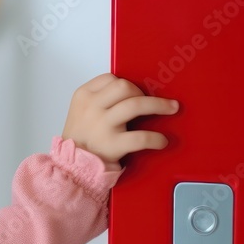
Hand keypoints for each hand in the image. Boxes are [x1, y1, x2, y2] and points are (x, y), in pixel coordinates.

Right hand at [61, 73, 178, 167]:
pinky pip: (140, 137)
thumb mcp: (81, 111)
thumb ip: (100, 99)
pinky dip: (155, 138)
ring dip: (159, 105)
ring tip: (172, 108)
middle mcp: (92, 107)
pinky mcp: (113, 145)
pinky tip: (161, 141)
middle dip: (142, 92)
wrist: (72, 165)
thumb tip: (134, 92)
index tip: (135, 92)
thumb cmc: (81, 138)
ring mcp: (102, 126)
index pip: (110, 78)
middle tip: (150, 102)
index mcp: (83, 96)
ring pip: (135, 105)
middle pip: (124, 86)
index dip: (126, 84)